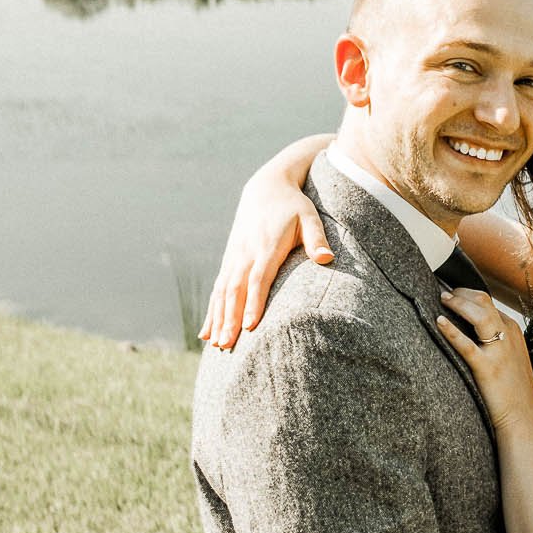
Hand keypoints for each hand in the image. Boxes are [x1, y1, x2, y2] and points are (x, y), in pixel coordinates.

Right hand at [201, 171, 333, 349]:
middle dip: (229, 319)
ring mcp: (234, 257)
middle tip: (227, 345)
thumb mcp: (309, 216)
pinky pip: (217, 290)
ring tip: (215, 345)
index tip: (250, 326)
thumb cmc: (293, 206)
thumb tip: (326, 258)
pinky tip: (207, 332)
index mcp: (266, 246)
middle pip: (235, 290)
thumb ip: (317, 237)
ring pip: (222, 293)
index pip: (258, 278)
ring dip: (218, 319)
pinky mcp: (229, 261)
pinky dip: (211, 311)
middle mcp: (246, 253)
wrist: (266, 188)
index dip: (254, 303)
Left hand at [435, 289, 532, 433]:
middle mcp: (508, 336)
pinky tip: (439, 322)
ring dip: (458, 303)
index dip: (468, 296)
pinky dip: (451, 331)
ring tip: (442, 299)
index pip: (488, 303)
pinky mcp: (487, 368)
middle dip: (461, 294)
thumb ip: (497, 342)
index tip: (453, 294)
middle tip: (444, 293)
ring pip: (478, 314)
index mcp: (513, 331)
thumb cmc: (513, 391)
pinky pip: (466, 345)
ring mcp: (498, 351)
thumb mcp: (511, 359)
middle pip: (483, 302)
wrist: (523, 418)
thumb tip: (473, 332)